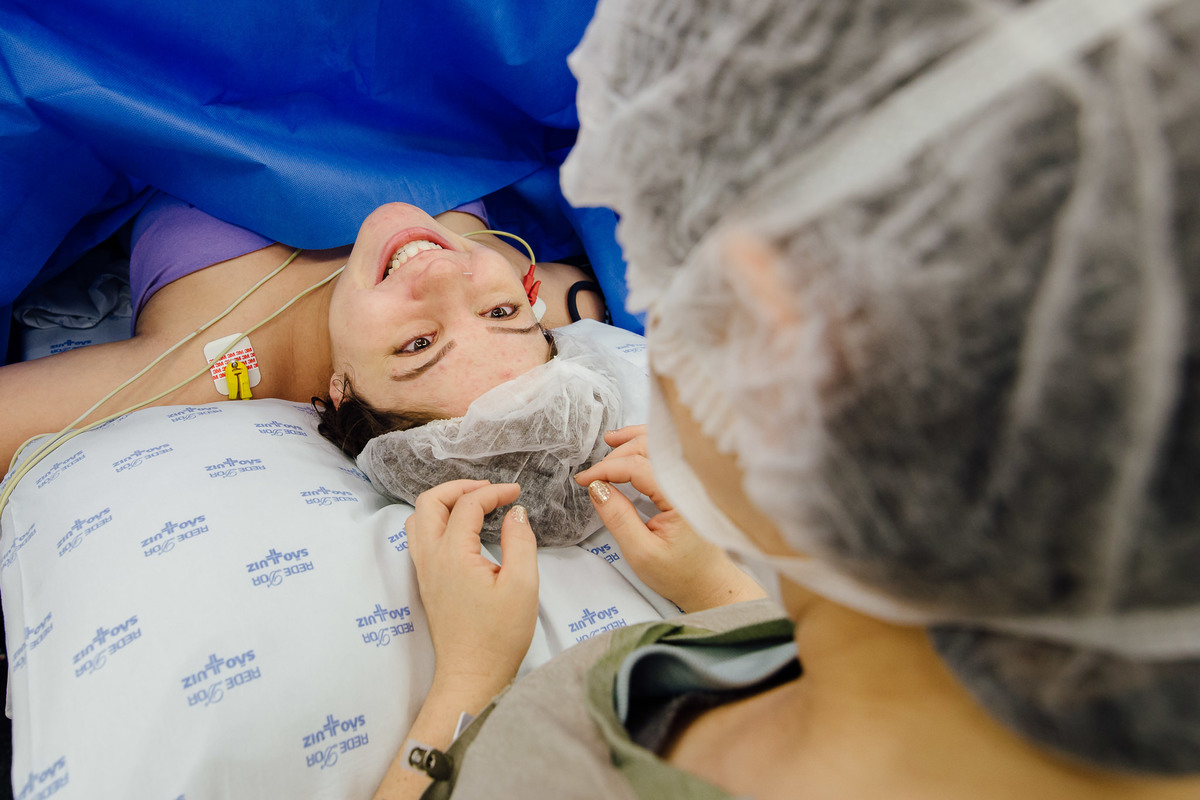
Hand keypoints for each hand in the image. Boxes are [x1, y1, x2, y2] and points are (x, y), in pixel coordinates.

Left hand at [406, 480, 538, 696]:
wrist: (472, 674)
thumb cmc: (499, 636)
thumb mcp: (523, 585)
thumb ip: (521, 541)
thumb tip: (516, 512)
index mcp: (453, 555)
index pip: (468, 505)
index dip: (494, 492)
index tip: (517, 493)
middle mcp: (430, 558)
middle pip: (429, 502)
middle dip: (459, 487)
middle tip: (489, 490)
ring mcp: (424, 571)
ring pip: (419, 519)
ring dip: (444, 503)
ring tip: (473, 503)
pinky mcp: (426, 582)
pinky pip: (420, 538)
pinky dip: (438, 521)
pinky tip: (462, 529)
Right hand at [575, 426, 764, 612]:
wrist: (710, 584)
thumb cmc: (680, 574)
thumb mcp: (641, 552)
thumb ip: (618, 518)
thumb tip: (597, 488)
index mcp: (682, 498)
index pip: (639, 467)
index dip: (607, 469)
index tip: (583, 479)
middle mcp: (692, 482)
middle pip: (650, 448)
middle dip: (618, 454)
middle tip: (592, 472)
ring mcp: (693, 481)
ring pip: (661, 446)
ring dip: (633, 441)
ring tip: (609, 441)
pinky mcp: (689, 484)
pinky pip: (667, 456)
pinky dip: (646, 448)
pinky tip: (630, 447)